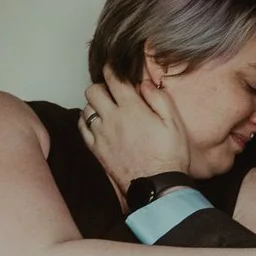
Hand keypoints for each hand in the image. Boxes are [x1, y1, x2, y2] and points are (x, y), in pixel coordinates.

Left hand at [82, 69, 190, 192]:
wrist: (157, 187)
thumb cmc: (169, 156)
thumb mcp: (174, 123)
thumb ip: (159, 99)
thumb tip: (145, 84)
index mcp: (132, 109)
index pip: (114, 80)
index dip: (111, 70)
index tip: (113, 68)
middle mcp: (112, 119)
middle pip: (93, 91)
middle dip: (101, 86)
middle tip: (111, 90)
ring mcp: (101, 134)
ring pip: (86, 108)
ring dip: (93, 104)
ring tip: (105, 107)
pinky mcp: (96, 149)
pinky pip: (81, 127)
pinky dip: (85, 120)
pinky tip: (95, 122)